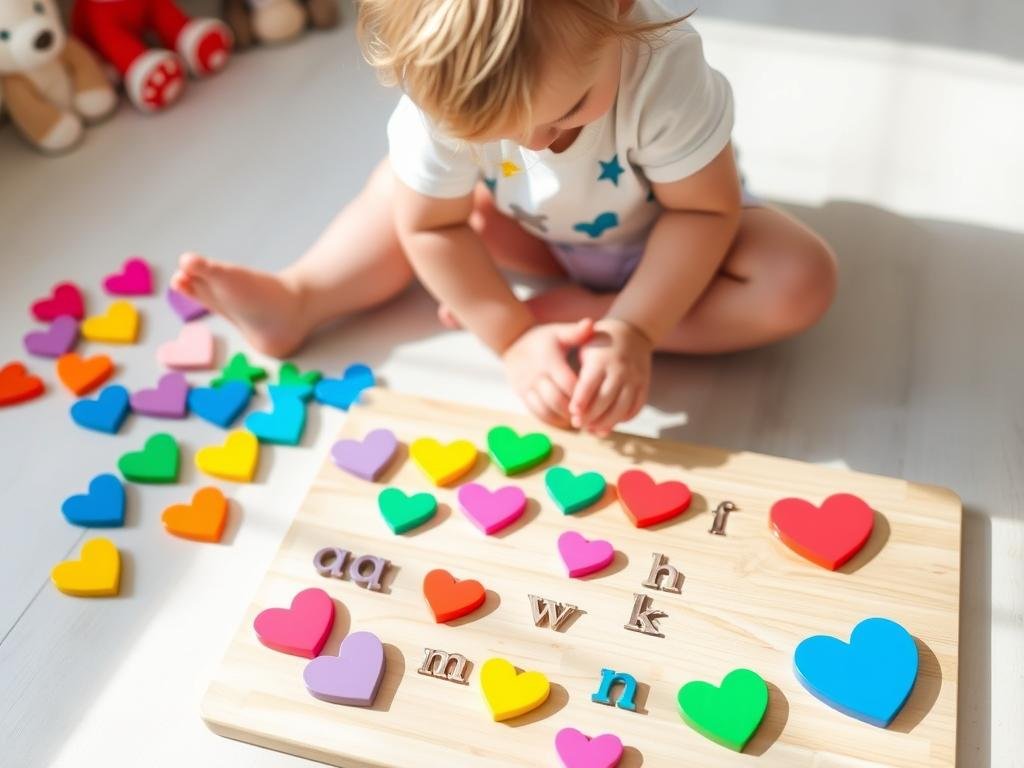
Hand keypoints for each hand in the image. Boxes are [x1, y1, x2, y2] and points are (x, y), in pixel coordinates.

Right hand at [502, 319, 594, 426]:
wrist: (512, 342)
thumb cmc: (543, 338)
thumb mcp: (558, 332)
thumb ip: (576, 332)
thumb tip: (591, 324)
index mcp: (549, 360)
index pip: (568, 383)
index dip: (582, 394)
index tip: (597, 400)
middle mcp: (536, 375)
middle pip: (557, 400)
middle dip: (574, 410)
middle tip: (590, 415)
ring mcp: (526, 386)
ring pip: (546, 409)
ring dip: (563, 418)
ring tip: (578, 419)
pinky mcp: (522, 395)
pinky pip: (536, 413)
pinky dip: (551, 420)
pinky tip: (564, 420)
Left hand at [570, 317, 652, 435]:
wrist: (631, 332)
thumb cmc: (599, 344)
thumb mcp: (584, 350)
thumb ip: (579, 375)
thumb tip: (573, 406)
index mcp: (601, 360)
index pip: (589, 385)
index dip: (580, 402)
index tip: (572, 414)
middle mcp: (619, 369)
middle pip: (605, 400)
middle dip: (591, 416)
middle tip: (579, 425)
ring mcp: (634, 378)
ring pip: (622, 407)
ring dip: (607, 422)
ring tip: (594, 430)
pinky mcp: (644, 385)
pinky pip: (636, 407)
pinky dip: (624, 418)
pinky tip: (612, 423)